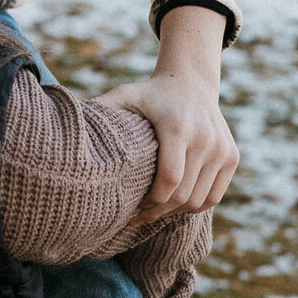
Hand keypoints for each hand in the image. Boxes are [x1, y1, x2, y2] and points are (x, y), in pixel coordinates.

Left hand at [100, 5, 236, 224]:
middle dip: (159, 211)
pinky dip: (194, 204)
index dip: (151, 202)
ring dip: (175, 211)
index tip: (132, 209)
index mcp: (177, 126)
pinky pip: (214, 196)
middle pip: (183, 194)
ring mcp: (223, 148)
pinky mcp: (232, 156)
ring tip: (154, 209)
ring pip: (199, 200)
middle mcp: (206, 138)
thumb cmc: (149, 95)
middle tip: (138, 215)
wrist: (191, 82)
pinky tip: (174, 202)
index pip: (169, 180)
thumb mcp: (123, 96)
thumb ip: (101, 111)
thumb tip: (65, 130)